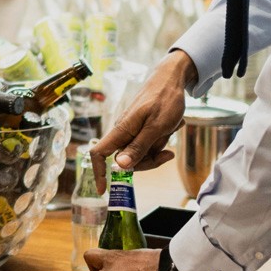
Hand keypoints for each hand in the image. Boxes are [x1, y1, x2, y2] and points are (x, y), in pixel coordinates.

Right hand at [89, 49, 194, 183]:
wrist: (171, 80)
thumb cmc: (164, 100)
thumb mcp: (156, 126)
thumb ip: (139, 146)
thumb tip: (120, 166)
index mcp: (121, 130)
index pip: (99, 154)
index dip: (98, 173)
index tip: (103, 190)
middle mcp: (123, 132)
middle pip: (126, 160)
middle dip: (147, 162)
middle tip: (167, 153)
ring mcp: (132, 131)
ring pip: (139, 154)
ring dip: (157, 150)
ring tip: (170, 132)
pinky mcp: (140, 129)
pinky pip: (147, 145)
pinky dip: (159, 142)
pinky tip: (170, 129)